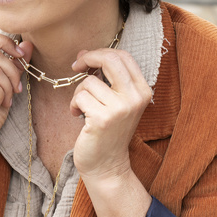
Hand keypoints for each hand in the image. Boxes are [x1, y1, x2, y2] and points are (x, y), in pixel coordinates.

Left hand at [69, 48, 151, 178]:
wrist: (107, 164)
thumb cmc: (107, 129)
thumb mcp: (113, 100)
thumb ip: (104, 76)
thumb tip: (83, 53)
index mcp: (142, 90)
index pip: (123, 56)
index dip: (100, 52)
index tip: (85, 60)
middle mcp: (135, 98)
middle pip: (110, 59)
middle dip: (88, 58)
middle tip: (76, 67)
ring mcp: (120, 108)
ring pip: (89, 81)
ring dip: (78, 92)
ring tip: (82, 108)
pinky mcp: (103, 119)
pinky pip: (80, 97)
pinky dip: (73, 105)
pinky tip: (78, 116)